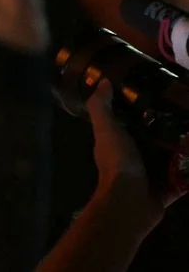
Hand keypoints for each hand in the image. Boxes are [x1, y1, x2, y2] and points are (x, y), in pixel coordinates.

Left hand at [87, 80, 183, 216]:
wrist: (130, 200)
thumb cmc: (118, 161)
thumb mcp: (106, 129)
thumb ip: (101, 106)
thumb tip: (102, 81)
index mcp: (120, 140)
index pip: (134, 121)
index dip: (145, 109)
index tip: (163, 95)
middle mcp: (136, 156)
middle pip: (157, 138)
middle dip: (171, 128)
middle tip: (186, 113)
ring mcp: (152, 173)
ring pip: (173, 157)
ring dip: (183, 149)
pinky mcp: (168, 188)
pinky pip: (183, 178)